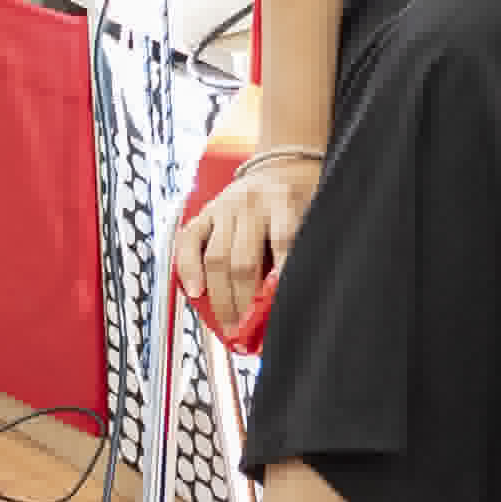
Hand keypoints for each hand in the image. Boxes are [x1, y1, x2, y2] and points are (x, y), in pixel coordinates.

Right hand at [176, 152, 320, 327]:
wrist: (281, 167)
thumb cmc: (300, 200)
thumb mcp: (312, 219)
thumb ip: (301, 253)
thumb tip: (289, 301)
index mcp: (285, 202)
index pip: (283, 245)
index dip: (279, 283)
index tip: (277, 316)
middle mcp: (252, 203)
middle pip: (244, 262)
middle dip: (244, 305)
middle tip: (247, 334)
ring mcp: (225, 207)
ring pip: (216, 259)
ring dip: (220, 299)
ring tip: (228, 326)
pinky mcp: (204, 212)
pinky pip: (188, 242)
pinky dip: (188, 269)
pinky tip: (195, 293)